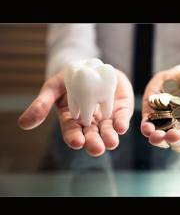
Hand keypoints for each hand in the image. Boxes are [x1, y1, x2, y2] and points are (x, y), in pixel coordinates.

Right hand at [18, 69, 133, 156]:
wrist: (90, 66)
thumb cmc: (69, 78)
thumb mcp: (53, 88)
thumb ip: (41, 104)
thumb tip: (23, 124)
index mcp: (72, 120)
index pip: (72, 132)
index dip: (74, 138)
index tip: (76, 142)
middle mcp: (90, 122)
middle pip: (91, 136)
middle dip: (94, 143)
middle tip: (96, 148)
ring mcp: (106, 117)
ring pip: (107, 131)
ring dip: (109, 137)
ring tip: (111, 142)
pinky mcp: (120, 109)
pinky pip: (121, 118)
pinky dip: (122, 123)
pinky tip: (121, 127)